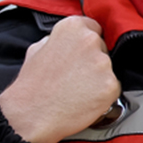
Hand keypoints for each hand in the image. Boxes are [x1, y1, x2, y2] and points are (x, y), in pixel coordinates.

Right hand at [0, 16, 120, 142]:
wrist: (29, 115)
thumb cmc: (31, 86)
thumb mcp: (37, 49)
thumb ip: (58, 39)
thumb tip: (69, 41)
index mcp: (72, 27)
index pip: (94, 28)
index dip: (88, 43)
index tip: (83, 53)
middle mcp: (90, 41)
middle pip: (103, 48)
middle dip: (93, 61)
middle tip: (76, 76)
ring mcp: (102, 63)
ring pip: (109, 69)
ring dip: (99, 78)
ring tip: (78, 90)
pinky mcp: (111, 85)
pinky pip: (113, 88)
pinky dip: (103, 95)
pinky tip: (85, 100)